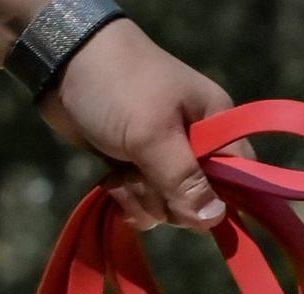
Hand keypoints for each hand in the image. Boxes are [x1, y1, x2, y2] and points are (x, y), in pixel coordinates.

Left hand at [44, 20, 232, 230]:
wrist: (62, 63)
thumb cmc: (117, 85)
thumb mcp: (153, 133)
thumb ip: (185, 180)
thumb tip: (215, 220)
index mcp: (215, 125)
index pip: (241, 178)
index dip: (223, 199)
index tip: (193, 201)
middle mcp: (196, 145)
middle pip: (200, 203)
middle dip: (168, 199)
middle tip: (144, 170)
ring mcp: (165, 159)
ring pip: (168, 209)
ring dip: (141, 197)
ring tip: (122, 168)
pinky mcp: (137, 169)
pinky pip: (144, 206)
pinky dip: (126, 199)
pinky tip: (111, 178)